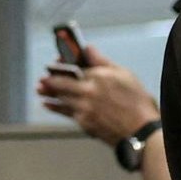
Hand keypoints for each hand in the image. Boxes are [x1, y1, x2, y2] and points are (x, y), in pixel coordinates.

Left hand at [37, 47, 157, 144]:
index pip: (74, 66)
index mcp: (98, 76)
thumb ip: (102, 62)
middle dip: (50, 79)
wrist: (141, 130)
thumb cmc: (137, 102)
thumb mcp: (124, 75)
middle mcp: (88, 91)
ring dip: (48, 93)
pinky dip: (55, 107)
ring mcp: (84, 108)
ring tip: (39, 90)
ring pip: (61, 98)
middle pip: (62, 83)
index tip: (56, 61)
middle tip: (42, 78)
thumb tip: (88, 48)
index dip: (62, 63)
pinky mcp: (84, 122)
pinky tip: (48, 105)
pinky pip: (66, 113)